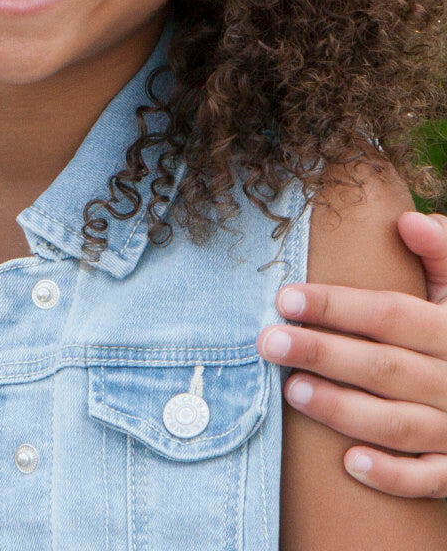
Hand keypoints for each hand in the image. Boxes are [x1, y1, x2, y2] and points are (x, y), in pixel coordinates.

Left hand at [258, 211, 446, 497]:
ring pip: (399, 424)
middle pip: (384, 367)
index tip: (284, 297)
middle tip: (267, 342)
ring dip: (343, 410)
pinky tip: (350, 463)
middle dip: (323, 353)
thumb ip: (442, 253)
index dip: (337, 305)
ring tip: (291, 390)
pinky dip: (393, 474)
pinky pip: (429, 478)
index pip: (390, 314)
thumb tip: (407, 220)